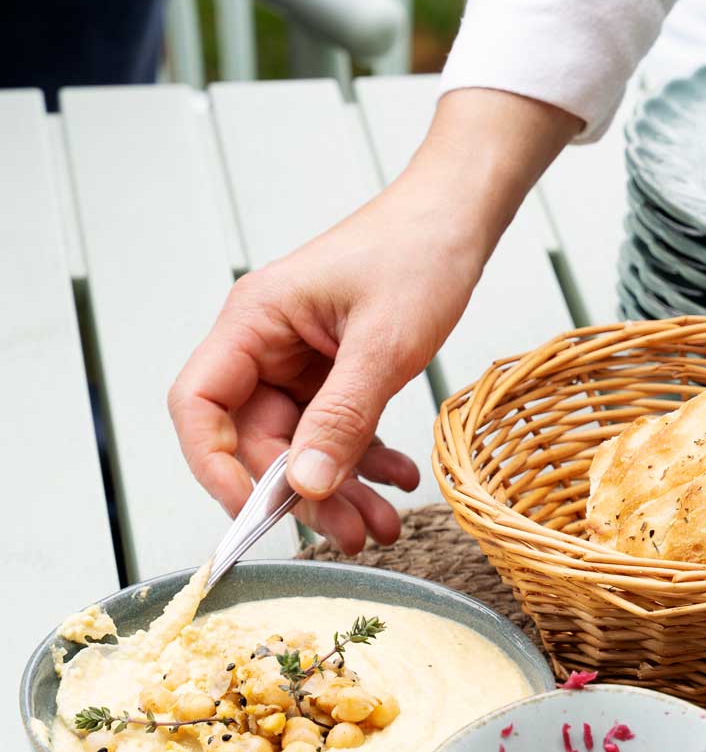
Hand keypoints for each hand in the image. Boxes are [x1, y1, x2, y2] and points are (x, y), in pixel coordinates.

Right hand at [169, 90, 579, 551]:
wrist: (461, 219)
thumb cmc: (418, 252)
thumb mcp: (383, 344)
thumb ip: (342, 418)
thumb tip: (304, 486)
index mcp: (253, 322)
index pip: (199, 405)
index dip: (216, 466)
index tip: (257, 512)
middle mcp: (266, 344)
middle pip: (257, 439)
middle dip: (303, 492)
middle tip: (350, 533)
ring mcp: (302, 359)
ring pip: (302, 444)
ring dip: (339, 487)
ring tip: (382, 524)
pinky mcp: (337, 370)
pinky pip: (336, 429)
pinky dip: (365, 459)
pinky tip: (400, 479)